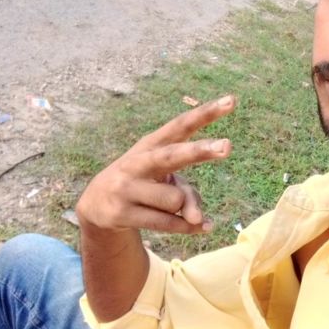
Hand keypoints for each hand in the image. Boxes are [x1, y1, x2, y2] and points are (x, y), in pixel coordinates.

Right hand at [76, 95, 235, 234]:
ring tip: (164, 206)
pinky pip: (168, 223)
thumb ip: (188, 194)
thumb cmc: (143, 184)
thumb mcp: (166, 182)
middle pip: (173, 156)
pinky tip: (202, 227)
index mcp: (152, 144)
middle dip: (200, 151)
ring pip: (175, 199)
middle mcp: (138, 161)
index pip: (181, 125)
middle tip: (228, 146)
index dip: (205, 114)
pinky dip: (188, 227)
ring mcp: (127, 187)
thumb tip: (196, 219)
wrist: (97, 205)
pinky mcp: (122, 213)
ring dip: (181, 207)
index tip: (231, 101)